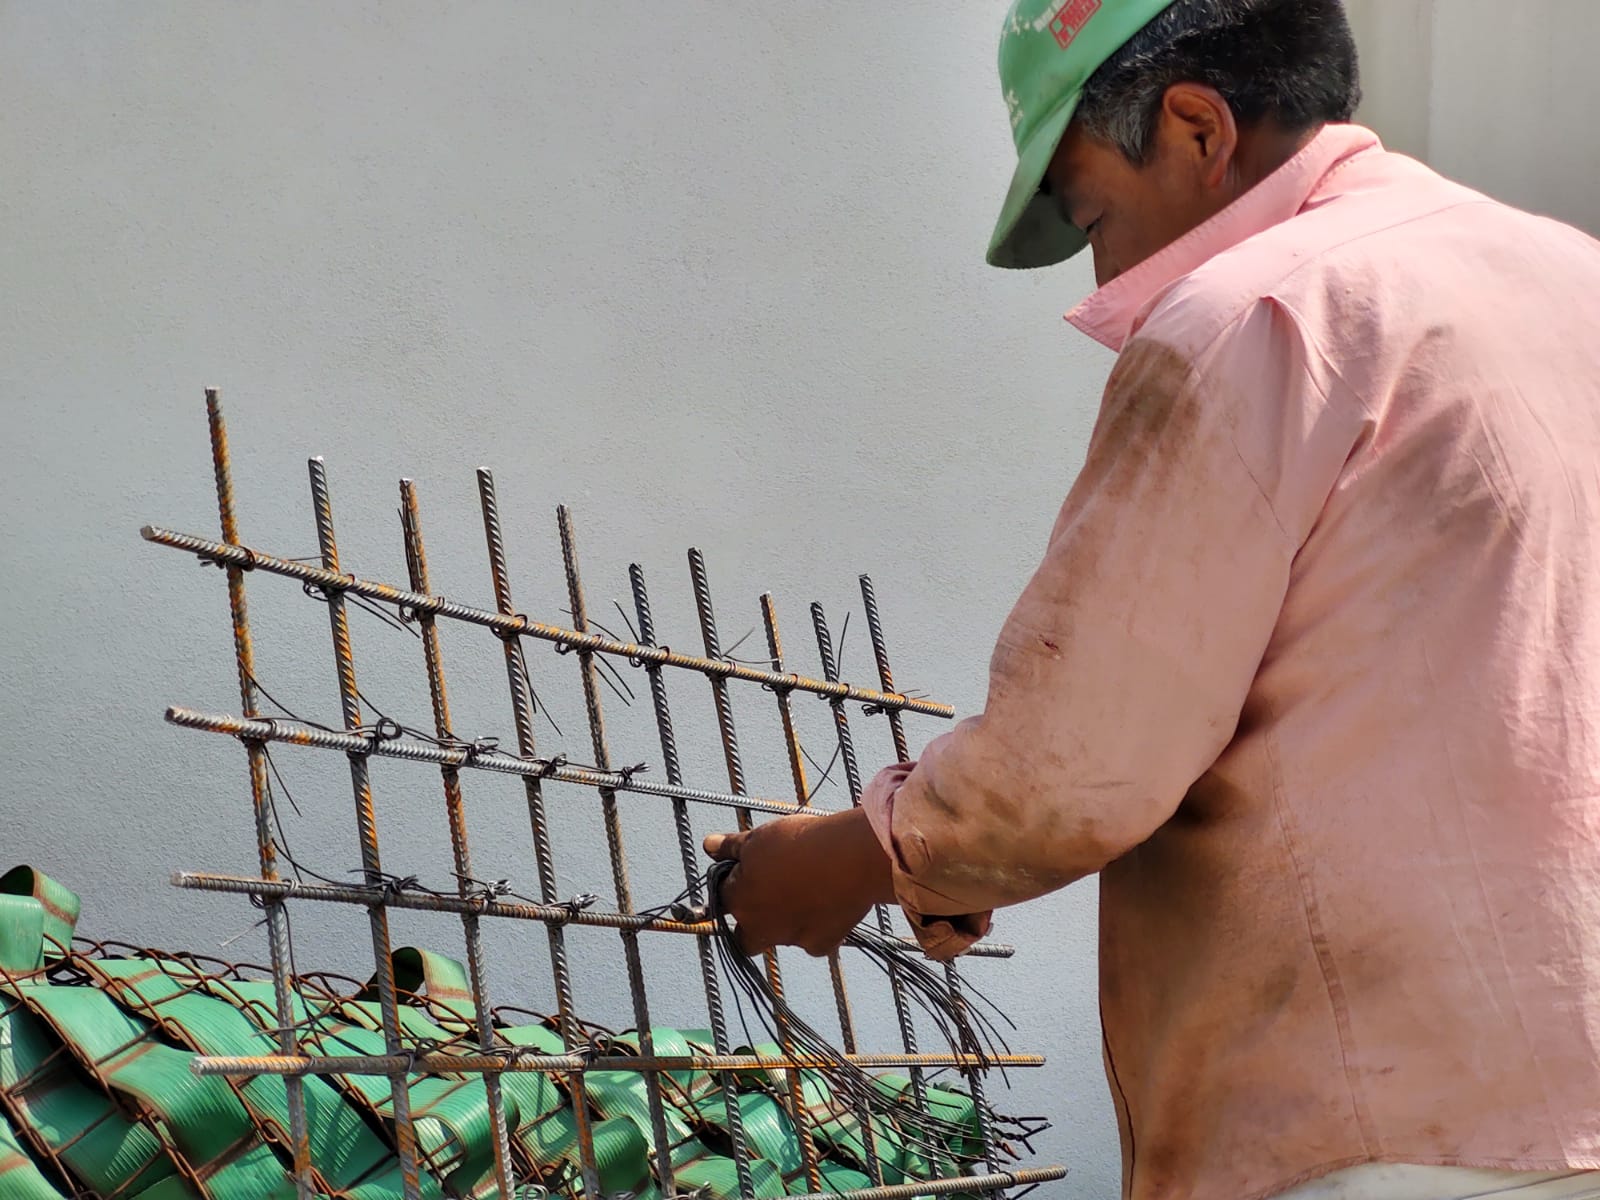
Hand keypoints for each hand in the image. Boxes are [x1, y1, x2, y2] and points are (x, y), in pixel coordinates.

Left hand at [703, 807, 894, 956]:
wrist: (849, 858)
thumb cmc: (800, 844)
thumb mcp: (758, 838)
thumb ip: (730, 847)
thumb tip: (709, 845)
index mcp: (739, 901)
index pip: (723, 899)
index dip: (735, 884)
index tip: (752, 871)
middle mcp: (760, 927)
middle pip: (745, 936)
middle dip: (754, 920)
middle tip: (774, 892)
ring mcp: (790, 939)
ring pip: (782, 935)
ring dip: (788, 920)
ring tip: (808, 888)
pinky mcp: (820, 945)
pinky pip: (813, 940)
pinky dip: (817, 926)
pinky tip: (828, 902)